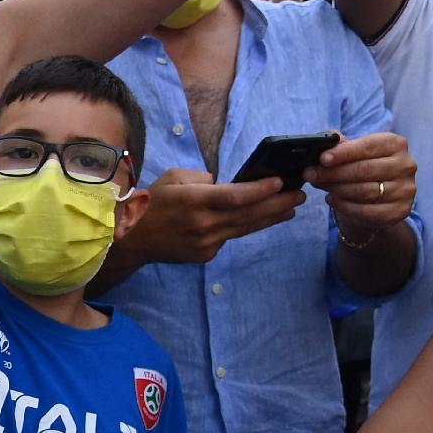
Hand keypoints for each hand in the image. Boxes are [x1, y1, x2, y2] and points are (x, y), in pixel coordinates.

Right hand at [125, 168, 303, 263]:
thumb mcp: (173, 178)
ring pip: (246, 228)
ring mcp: (206, 243)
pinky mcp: (206, 255)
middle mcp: (203, 224)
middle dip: (278, 204)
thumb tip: (226, 184)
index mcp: (194, 201)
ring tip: (291, 209)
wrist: (132, 239)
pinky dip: (243, 227)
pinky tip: (257, 219)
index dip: (262, 190)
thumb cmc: (152, 203)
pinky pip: (230, 238)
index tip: (281, 182)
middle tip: (300, 195)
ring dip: (271, 218)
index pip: (236, 197)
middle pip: (249, 215)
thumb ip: (203, 178)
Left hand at [304, 131, 415, 235]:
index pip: (368, 146)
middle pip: (364, 169)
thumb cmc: (363, 170)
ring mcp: (406, 190)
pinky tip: (332, 199)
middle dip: (333, 172)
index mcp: (396, 144)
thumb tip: (326, 138)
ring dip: (336, 189)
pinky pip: (367, 210)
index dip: (344, 153)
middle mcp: (406, 165)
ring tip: (320, 185)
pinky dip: (345, 206)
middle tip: (311, 174)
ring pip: (365, 191)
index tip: (322, 159)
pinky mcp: (400, 211)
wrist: (376, 201)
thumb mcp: (354, 153)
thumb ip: (341, 145)